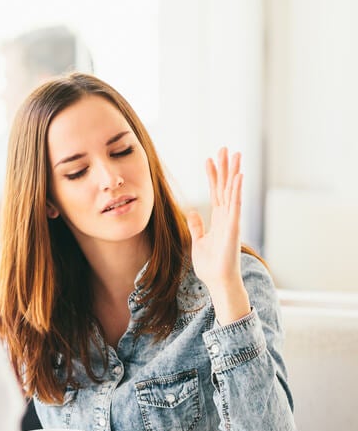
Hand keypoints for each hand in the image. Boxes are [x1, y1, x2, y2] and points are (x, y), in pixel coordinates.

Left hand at [186, 147, 249, 324]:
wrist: (218, 282)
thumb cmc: (211, 265)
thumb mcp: (198, 242)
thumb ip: (196, 227)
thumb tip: (192, 213)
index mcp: (218, 219)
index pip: (215, 192)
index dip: (213, 176)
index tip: (209, 160)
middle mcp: (226, 217)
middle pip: (225, 187)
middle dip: (224, 168)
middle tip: (225, 148)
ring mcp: (231, 221)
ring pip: (232, 191)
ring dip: (233, 173)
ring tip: (235, 154)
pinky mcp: (233, 228)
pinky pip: (235, 206)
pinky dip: (236, 191)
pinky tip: (238, 177)